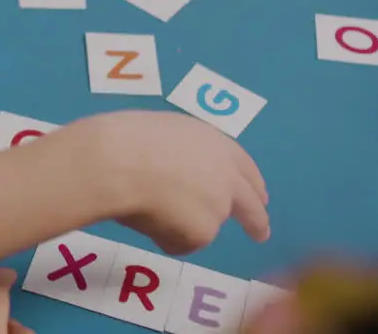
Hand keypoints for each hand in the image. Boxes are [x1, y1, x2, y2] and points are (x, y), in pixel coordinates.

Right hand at [59, 111, 270, 255]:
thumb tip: (179, 173)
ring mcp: (219, 207)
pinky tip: (143, 217)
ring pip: (205, 225)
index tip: (258, 196)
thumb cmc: (127, 140)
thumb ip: (185, 155)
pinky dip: (164, 237)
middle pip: (251, 206)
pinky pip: (181, 242)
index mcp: (218, 145)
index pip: (246, 168)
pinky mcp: (203, 233)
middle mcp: (228, 176)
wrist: (117, 162)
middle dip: (257, 221)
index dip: (252, 184)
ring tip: (144, 208)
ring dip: (186, 225)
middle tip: (260, 233)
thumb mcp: (165, 134)